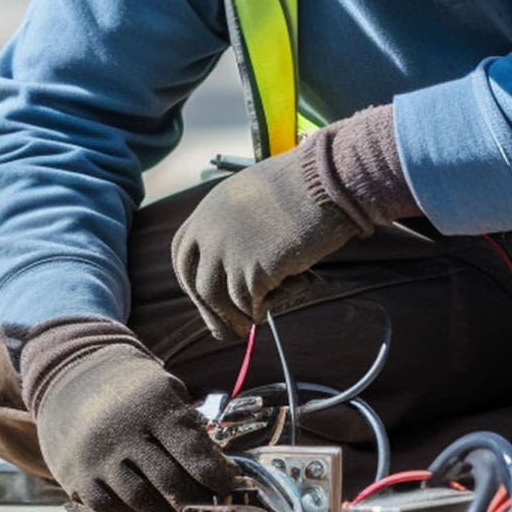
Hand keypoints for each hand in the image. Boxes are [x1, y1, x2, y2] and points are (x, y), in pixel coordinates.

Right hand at [21, 319, 235, 511]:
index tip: (232, 488)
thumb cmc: (132, 390)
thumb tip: (222, 474)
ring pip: (143, 501)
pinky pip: (113, 509)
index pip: (193, 451)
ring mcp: (97, 457)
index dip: (218, 476)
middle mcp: (122, 430)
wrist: (70, 379)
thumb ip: (190, 429)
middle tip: (214, 510)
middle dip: (199, 502)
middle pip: (171, 482)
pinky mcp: (78, 478)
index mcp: (152, 404)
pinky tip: (151, 509)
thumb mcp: (166, 390)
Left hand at [171, 106, 415, 340]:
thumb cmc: (305, 184)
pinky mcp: (250, 271)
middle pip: (196, 284)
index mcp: (208, 209)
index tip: (208, 298)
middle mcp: (209, 230)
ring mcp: (226, 251)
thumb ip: (240, 223)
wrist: (328, 180)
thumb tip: (243, 256)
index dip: (193, 280)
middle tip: (228, 331)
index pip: (182, 254)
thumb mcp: (256, 195)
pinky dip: (269, 307)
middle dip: (210, 313)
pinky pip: (250, 304)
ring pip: (219, 301)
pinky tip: (296, 287)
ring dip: (237, 317)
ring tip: (258, 321)